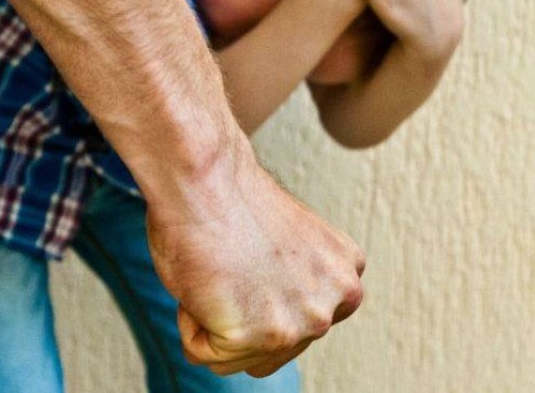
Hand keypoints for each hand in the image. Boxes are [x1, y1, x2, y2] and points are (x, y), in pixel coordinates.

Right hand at [145, 137, 365, 376]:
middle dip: (237, 317)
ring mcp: (302, 323)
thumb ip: (292, 285)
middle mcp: (336, 303)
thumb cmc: (228, 198)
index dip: (257, 298)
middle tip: (227, 266)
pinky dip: (189, 321)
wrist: (205, 178)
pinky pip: (201, 351)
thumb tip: (268, 310)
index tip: (246, 262)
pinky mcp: (261, 336)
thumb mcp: (289, 247)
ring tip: (217, 273)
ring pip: (235, 356)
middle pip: (271, 349)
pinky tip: (202, 280)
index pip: (296, 325)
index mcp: (345, 276)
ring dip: (212, 321)